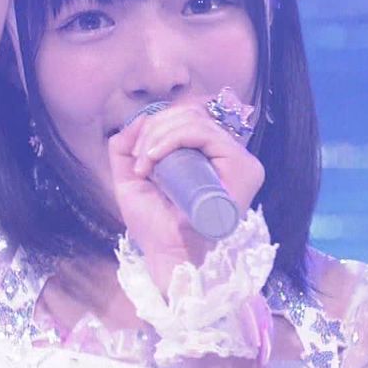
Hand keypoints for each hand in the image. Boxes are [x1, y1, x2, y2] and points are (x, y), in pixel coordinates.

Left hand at [106, 101, 265, 295]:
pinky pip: (205, 134)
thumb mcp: (131, 180)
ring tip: (145, 163)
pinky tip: (154, 157)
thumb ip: (126, 149)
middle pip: (191, 114)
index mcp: (207, 156)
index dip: (156, 124)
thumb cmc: (153, 224)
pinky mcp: (241, 168)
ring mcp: (239, 161)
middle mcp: (228, 156)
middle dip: (154, 128)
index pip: (187, 118)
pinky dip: (173, 138)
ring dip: (159, 134)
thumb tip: (137, 119)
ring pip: (196, 120)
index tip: (136, 155)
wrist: (167, 254)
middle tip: (138, 159)